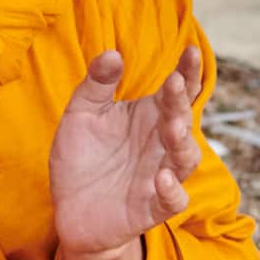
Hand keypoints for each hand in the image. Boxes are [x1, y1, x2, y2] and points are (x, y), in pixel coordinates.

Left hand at [49, 44, 202, 259]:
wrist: (70, 210)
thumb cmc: (81, 157)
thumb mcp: (81, 115)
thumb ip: (96, 84)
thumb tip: (112, 54)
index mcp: (149, 115)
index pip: (176, 90)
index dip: (187, 71)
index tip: (189, 50)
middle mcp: (161, 143)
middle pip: (182, 118)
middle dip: (181, 101)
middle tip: (174, 84)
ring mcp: (160, 175)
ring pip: (186, 158)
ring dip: (182, 142)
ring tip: (171, 127)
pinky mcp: (153, 207)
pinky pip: (173, 200)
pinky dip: (172, 190)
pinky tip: (162, 178)